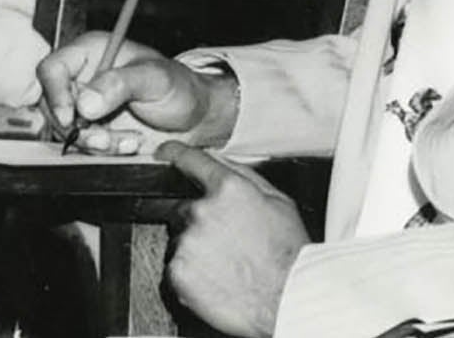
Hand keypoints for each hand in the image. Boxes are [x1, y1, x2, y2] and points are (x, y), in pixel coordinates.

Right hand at [35, 31, 232, 153]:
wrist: (194, 117)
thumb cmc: (179, 87)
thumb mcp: (155, 78)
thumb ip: (120, 84)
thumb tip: (85, 103)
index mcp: (91, 52)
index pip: (52, 68)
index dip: (55, 93)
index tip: (70, 117)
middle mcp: (82, 78)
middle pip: (52, 105)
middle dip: (78, 128)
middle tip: (104, 139)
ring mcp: (85, 106)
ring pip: (65, 130)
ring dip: (94, 143)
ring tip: (128, 141)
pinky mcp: (93, 130)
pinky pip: (82, 146)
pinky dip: (103, 151)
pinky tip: (129, 144)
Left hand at [158, 140, 306, 337]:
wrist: (287, 300)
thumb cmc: (289, 255)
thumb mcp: (280, 202)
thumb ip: (245, 176)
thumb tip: (221, 162)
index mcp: (228, 190)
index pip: (190, 160)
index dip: (174, 154)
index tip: (163, 153)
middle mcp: (202, 211)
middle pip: (184, 208)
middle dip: (200, 222)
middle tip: (226, 243)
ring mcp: (187, 242)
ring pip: (180, 239)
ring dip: (196, 249)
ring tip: (226, 265)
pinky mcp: (177, 272)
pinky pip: (176, 266)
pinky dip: (191, 273)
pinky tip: (217, 279)